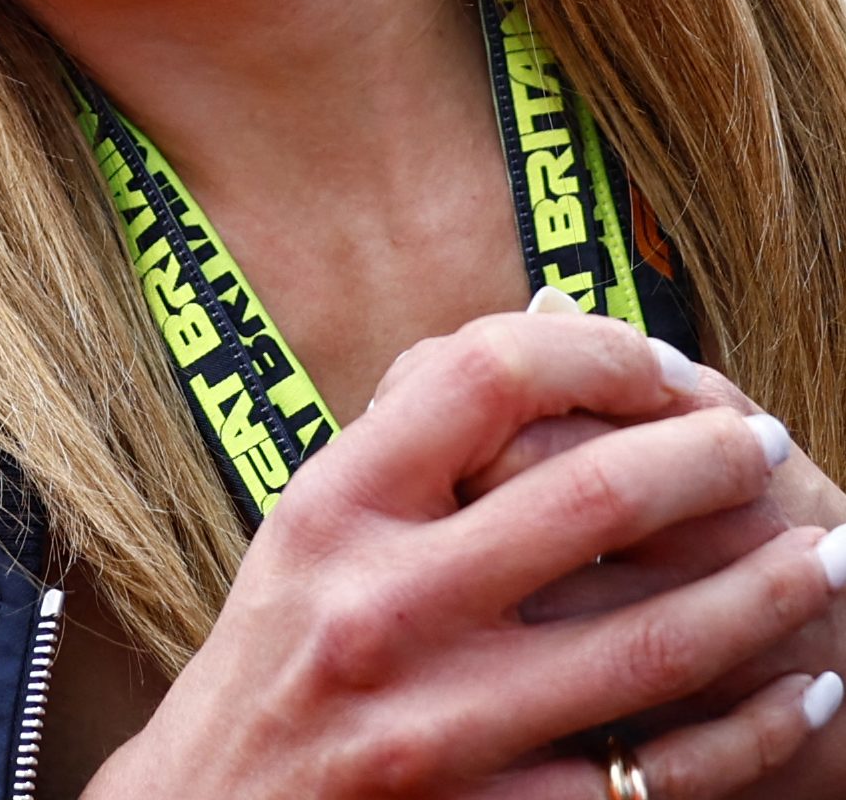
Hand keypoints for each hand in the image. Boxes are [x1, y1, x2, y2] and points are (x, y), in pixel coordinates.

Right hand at [84, 309, 844, 799]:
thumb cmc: (279, 654)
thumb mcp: (309, 526)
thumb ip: (413, 432)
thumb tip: (552, 317)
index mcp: (333, 509)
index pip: (485, 374)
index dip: (599, 352)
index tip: (667, 366)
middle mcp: (381, 609)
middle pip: (591, 497)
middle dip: (711, 463)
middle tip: (768, 447)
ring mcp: (439, 732)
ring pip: (652, 646)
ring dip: (765, 595)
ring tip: (826, 557)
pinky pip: (659, 781)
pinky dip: (752, 734)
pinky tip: (804, 695)